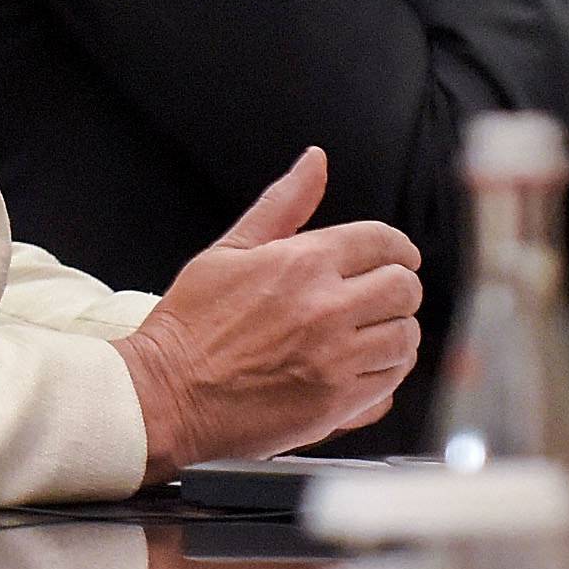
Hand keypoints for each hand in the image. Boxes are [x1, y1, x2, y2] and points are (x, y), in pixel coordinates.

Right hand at [117, 148, 422, 483]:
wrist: (164, 396)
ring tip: (378, 333)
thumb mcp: (230, 250)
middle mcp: (327, 308)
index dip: (398, 248)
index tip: (400, 257)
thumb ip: (283, 204)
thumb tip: (314, 162)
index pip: (383, 242)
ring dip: (396, 333)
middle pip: (404, 288)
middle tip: (387, 295)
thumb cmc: (190, 326)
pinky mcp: (334, 405)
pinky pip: (389, 386)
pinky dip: (386, 375)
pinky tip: (368, 369)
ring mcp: (334, 360)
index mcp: (304, 262)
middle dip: (401, 288)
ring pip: (404, 339)